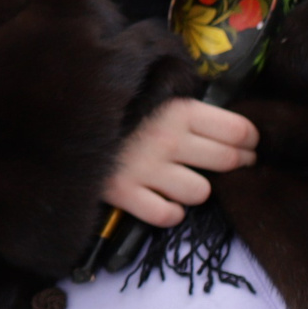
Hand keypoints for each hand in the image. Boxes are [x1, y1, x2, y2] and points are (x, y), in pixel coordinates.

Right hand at [103, 98, 258, 227]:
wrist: (58, 118)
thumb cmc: (114, 104)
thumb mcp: (152, 92)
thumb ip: (186, 107)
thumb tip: (226, 125)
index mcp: (178, 110)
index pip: (239, 131)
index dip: (249, 140)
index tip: (245, 145)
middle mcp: (169, 140)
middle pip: (228, 161)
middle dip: (234, 164)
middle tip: (223, 163)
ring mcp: (148, 169)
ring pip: (201, 193)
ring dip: (195, 189)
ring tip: (180, 180)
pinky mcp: (126, 194)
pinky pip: (168, 216)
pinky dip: (168, 211)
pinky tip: (160, 199)